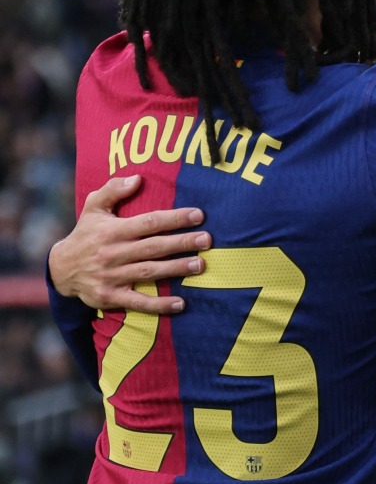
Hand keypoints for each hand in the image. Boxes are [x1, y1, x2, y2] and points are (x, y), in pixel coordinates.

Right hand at [48, 175, 209, 313]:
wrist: (60, 269)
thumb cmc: (85, 234)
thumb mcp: (93, 207)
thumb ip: (112, 190)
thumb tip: (137, 178)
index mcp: (112, 230)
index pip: (148, 222)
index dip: (174, 218)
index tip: (198, 215)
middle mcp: (113, 253)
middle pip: (154, 247)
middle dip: (182, 243)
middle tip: (207, 240)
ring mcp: (112, 276)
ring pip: (150, 272)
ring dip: (176, 269)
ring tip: (200, 265)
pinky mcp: (110, 296)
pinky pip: (138, 302)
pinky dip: (159, 304)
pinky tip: (180, 304)